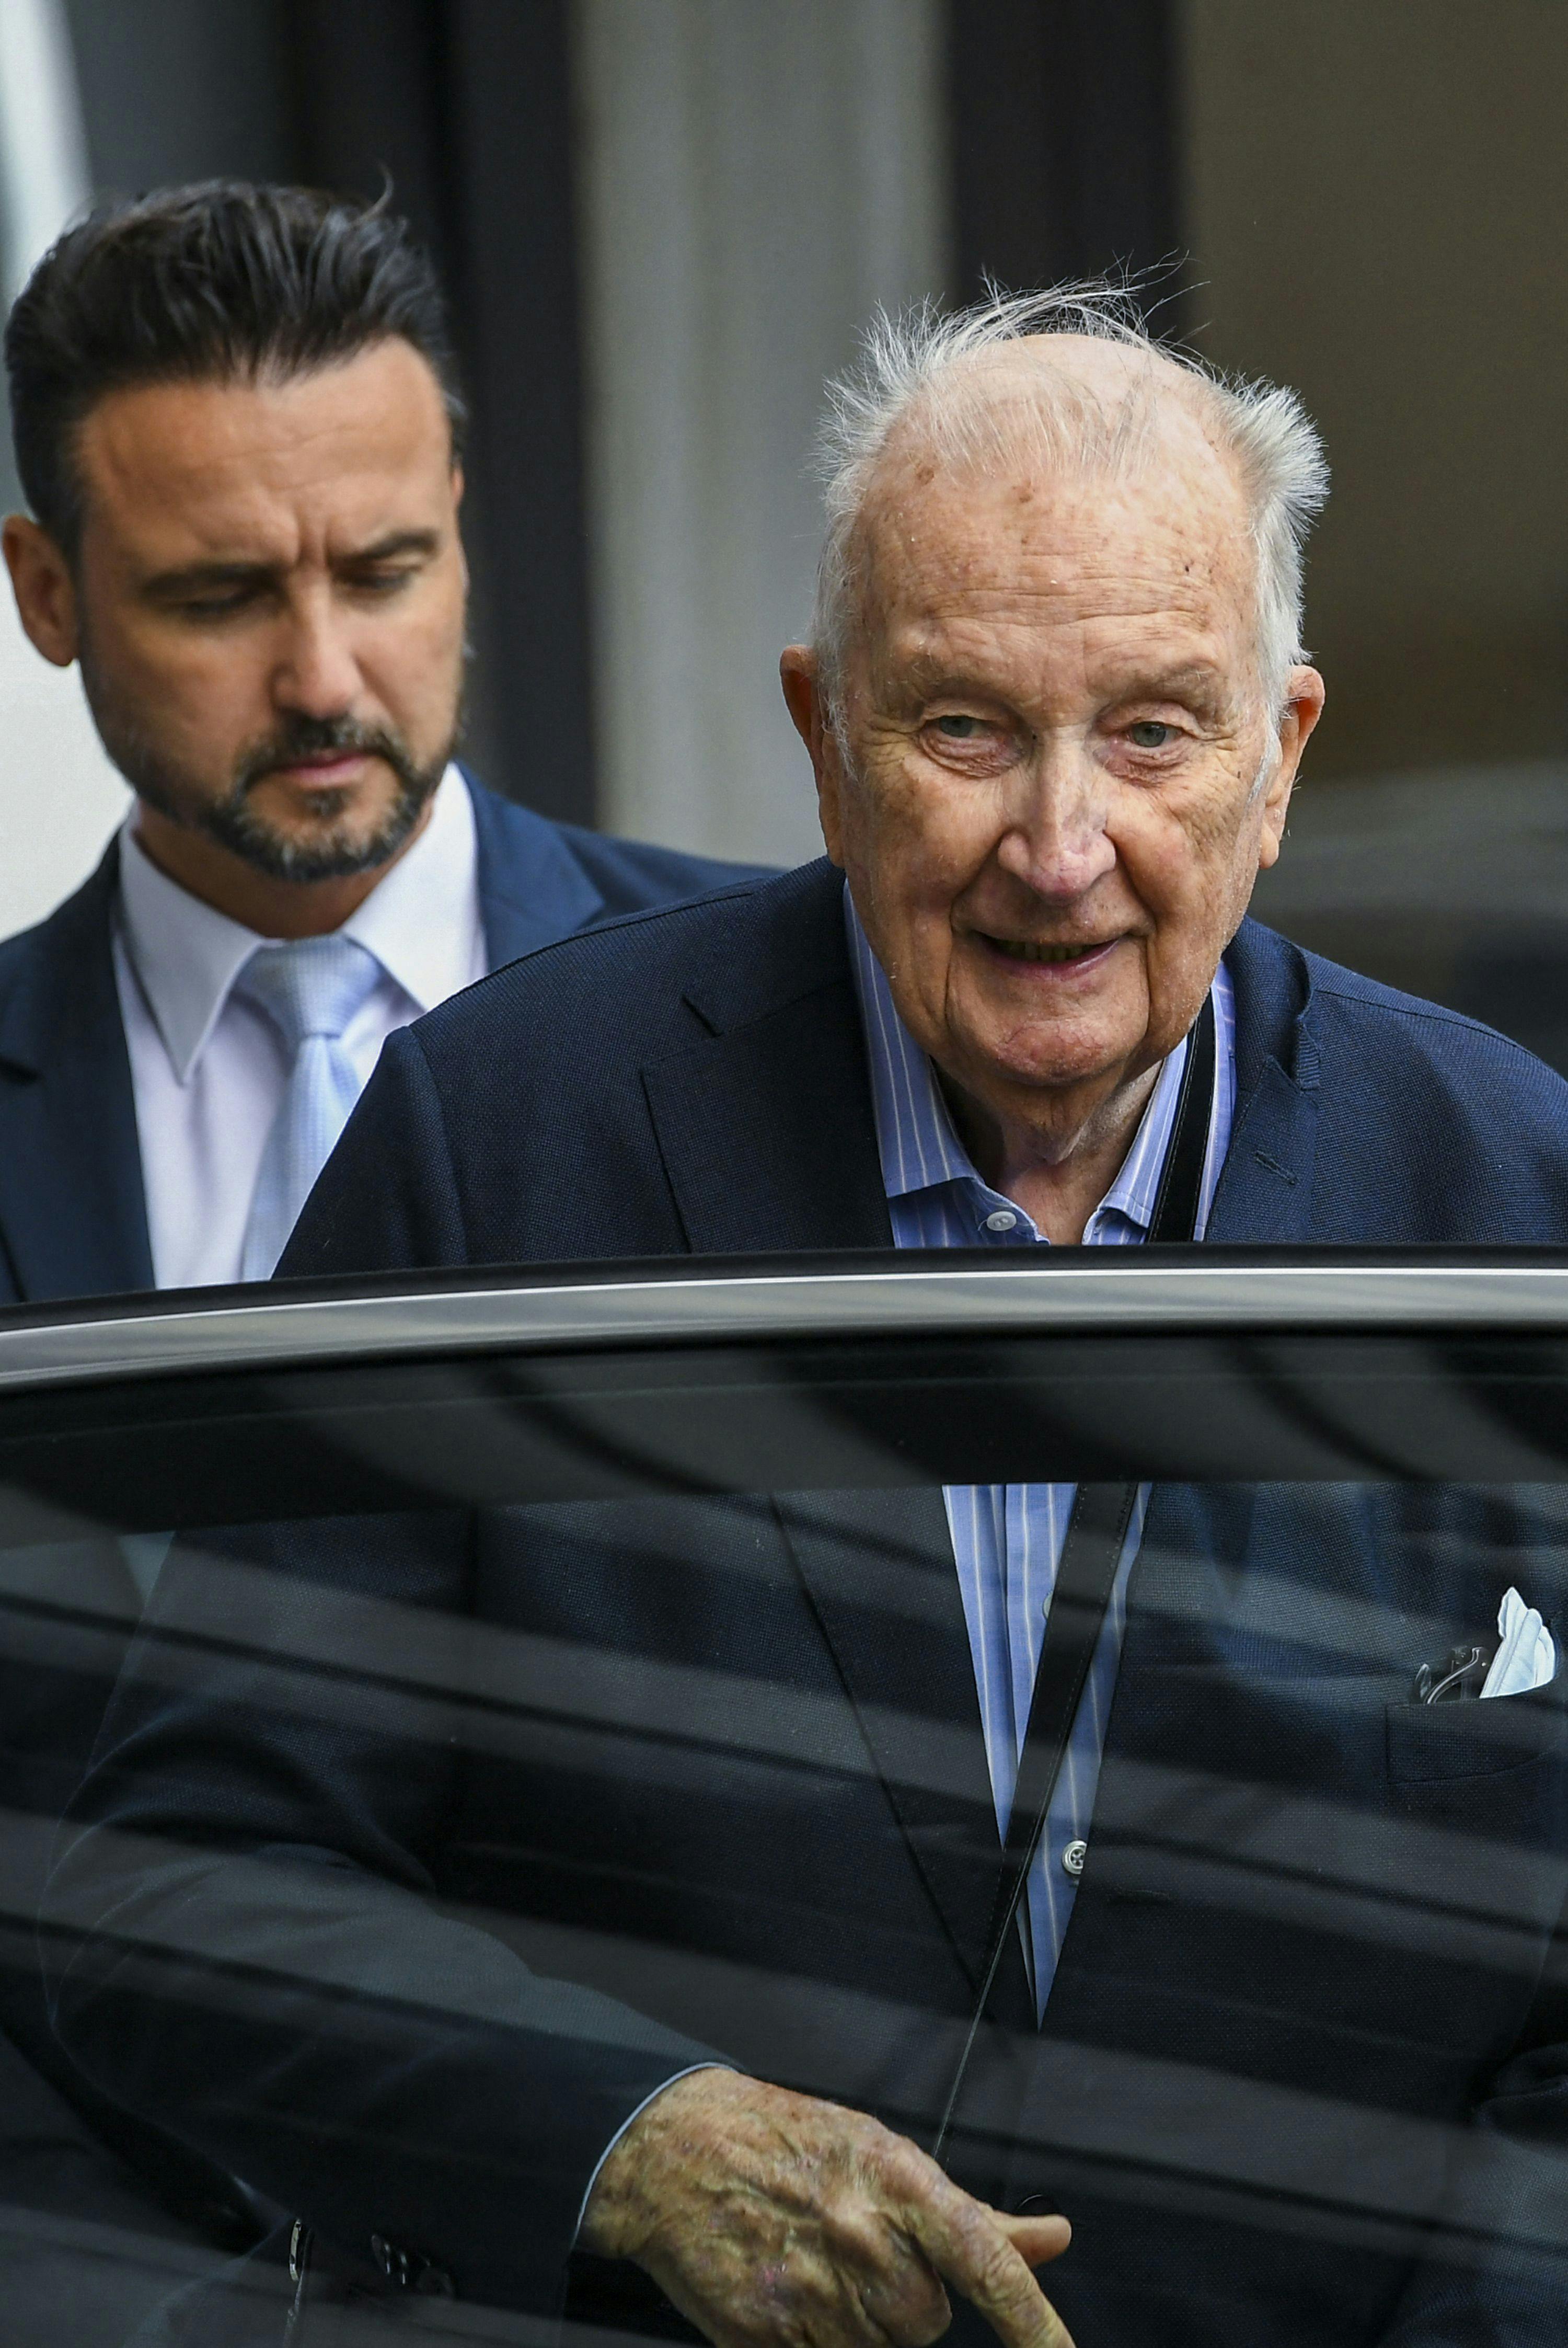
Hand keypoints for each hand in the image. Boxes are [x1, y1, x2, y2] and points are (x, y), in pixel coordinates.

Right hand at [580, 2068, 1072, 2347]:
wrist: (673, 2150)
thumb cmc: (785, 2143)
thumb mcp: (881, 2154)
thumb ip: (972, 2213)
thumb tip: (1054, 2237)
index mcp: (896, 2180)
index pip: (985, 2261)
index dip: (1034, 2321)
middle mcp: (860, 2237)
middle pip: (928, 2322)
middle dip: (904, 2301)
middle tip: (857, 2254)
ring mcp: (811, 2291)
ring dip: (858, 2323)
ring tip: (815, 2264)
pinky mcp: (765, 2337)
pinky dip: (812, 2337)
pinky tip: (788, 2290)